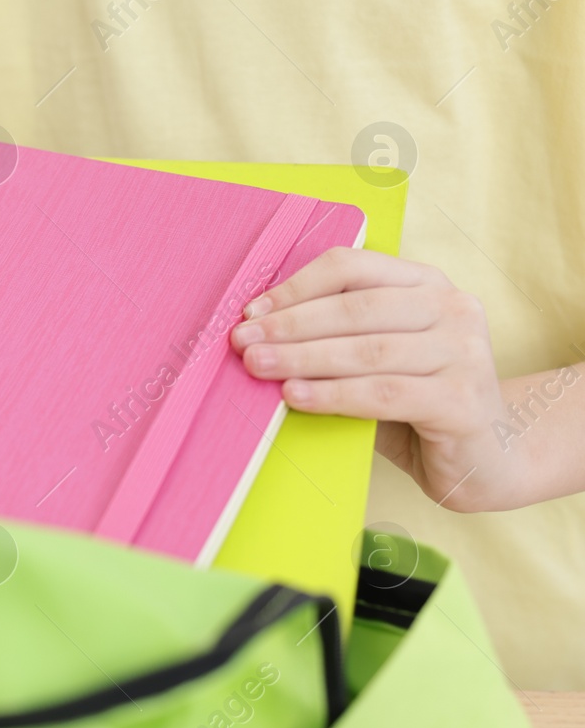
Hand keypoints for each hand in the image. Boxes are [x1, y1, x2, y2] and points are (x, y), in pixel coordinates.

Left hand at [229, 246, 514, 511]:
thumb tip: (257, 335)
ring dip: (302, 357)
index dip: (296, 287)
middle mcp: (453, 308)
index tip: (250, 311)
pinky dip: (333, 394)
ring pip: (367, 350)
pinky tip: (294, 397)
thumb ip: (334, 339)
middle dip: (290, 324)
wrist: (485, 460)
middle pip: (355, 307)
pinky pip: (383, 392)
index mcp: (427, 284)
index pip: (353, 268)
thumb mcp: (376, 360)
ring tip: (257, 366)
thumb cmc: (416, 404)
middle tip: (242, 341)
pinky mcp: (463, 399)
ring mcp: (465, 352)